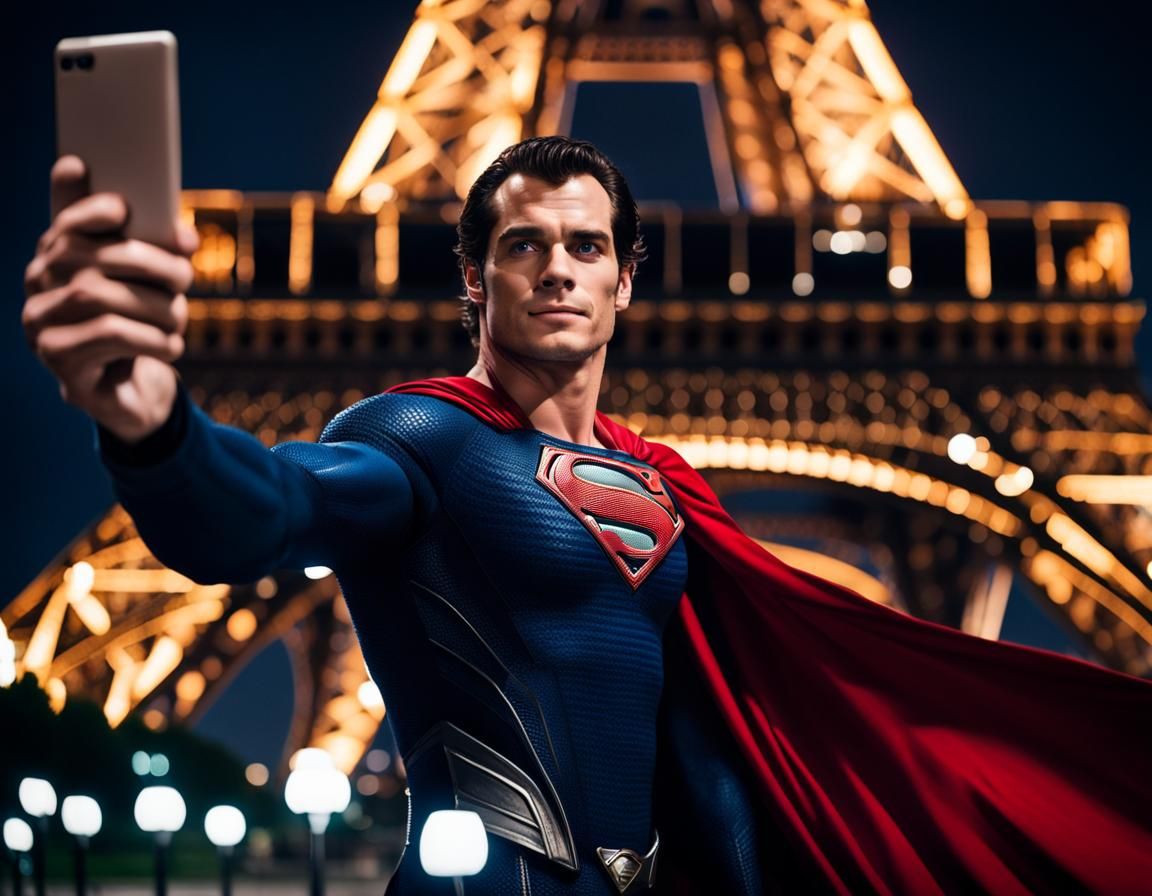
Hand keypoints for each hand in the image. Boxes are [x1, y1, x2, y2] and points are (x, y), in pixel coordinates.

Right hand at [23, 155, 199, 441]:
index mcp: (59, 253)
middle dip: (147, 260)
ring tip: (178, 320)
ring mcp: (40, 321)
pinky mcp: (57, 357)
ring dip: (154, 305)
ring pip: (95, 295)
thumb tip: (186, 237)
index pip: (64, 220)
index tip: (121, 206)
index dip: (87, 207)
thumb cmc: (143, 326)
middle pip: (82, 254)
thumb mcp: (155, 285)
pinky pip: (107, 335)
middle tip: (185, 276)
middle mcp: (39, 282)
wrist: (133, 391)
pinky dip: (151, 338)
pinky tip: (171, 346)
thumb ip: (164, 253)